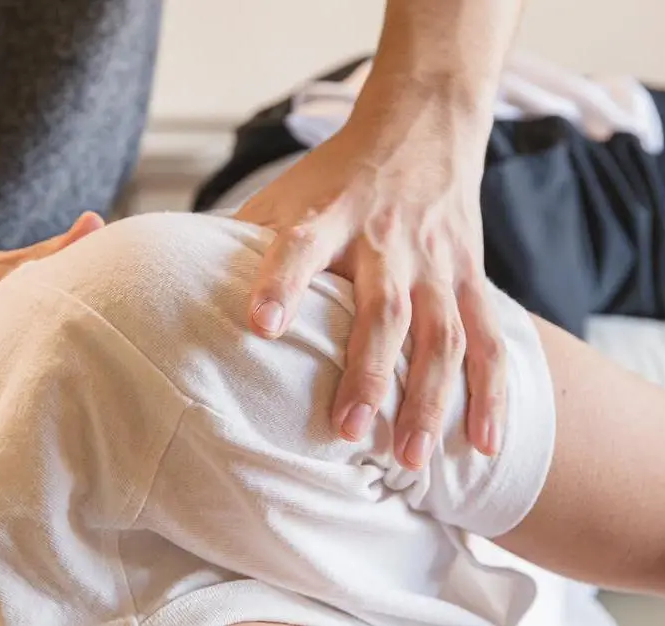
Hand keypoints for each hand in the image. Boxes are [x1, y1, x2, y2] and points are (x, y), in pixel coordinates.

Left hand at [235, 110, 504, 470]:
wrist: (421, 126)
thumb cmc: (336, 175)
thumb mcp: (285, 193)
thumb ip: (242, 243)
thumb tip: (175, 293)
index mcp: (329, 215)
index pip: (300, 246)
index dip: (280, 284)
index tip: (261, 326)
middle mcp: (386, 240)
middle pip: (383, 311)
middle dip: (367, 372)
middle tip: (345, 430)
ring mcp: (436, 262)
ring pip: (441, 336)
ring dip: (428, 399)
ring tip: (407, 460)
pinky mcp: (471, 277)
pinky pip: (488, 340)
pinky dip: (490, 394)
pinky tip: (484, 445)